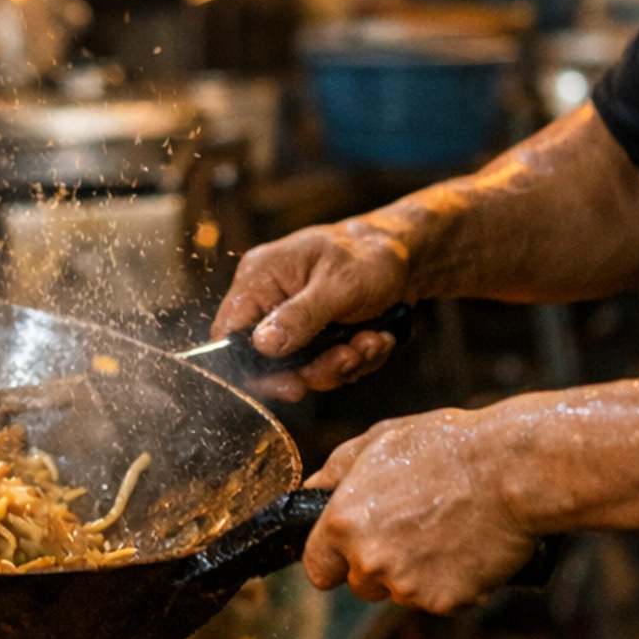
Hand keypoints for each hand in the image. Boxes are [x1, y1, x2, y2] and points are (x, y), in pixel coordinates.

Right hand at [212, 221, 407, 400]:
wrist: (408, 256)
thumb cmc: (371, 256)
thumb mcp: (338, 285)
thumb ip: (300, 316)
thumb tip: (262, 345)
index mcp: (261, 277)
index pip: (230, 332)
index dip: (250, 366)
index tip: (290, 383)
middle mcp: (271, 300)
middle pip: (269, 361)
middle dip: (314, 368)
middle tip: (347, 358)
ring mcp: (294, 320)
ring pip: (302, 369)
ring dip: (341, 365)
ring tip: (371, 342)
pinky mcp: (317, 336)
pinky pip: (325, 365)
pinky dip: (354, 361)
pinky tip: (376, 339)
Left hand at [304, 408, 538, 609]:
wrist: (511, 470)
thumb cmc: (447, 448)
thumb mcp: (378, 441)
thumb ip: (335, 473)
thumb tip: (311, 491)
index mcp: (345, 524)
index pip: (318, 569)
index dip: (334, 559)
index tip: (348, 552)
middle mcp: (370, 562)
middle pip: (361, 585)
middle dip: (380, 566)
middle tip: (412, 529)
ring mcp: (409, 587)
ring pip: (402, 593)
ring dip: (417, 574)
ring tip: (446, 532)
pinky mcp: (447, 603)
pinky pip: (441, 601)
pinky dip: (453, 583)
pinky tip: (467, 548)